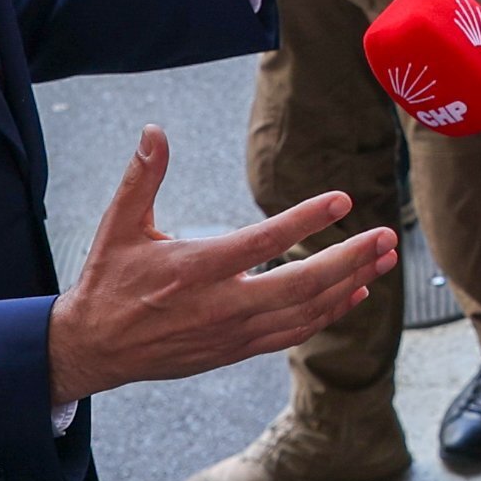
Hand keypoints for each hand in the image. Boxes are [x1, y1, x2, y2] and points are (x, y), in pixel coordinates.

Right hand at [44, 126, 393, 403]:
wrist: (93, 349)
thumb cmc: (108, 282)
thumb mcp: (117, 226)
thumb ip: (142, 178)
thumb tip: (155, 130)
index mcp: (194, 269)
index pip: (262, 243)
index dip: (306, 221)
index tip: (342, 199)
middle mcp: (220, 305)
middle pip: (301, 285)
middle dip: (350, 259)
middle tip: (387, 236)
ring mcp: (232, 333)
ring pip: (305, 312)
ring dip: (349, 284)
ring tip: (384, 259)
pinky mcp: (236, 350)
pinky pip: (293, 333)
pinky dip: (328, 314)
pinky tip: (353, 294)